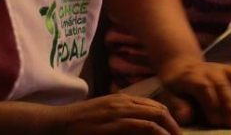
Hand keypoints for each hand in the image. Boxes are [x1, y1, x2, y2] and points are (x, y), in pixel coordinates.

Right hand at [49, 94, 180, 134]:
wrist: (56, 123)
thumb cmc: (78, 122)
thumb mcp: (103, 115)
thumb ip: (121, 118)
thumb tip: (139, 127)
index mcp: (122, 99)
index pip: (154, 105)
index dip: (168, 118)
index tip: (175, 131)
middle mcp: (123, 102)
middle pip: (158, 109)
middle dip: (173, 124)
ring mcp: (118, 112)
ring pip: (153, 116)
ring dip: (168, 129)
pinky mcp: (112, 124)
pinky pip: (141, 126)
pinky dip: (155, 132)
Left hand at [157, 58, 230, 128]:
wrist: (182, 65)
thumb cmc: (177, 87)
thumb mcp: (168, 95)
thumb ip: (176, 106)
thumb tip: (188, 115)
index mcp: (192, 77)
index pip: (204, 88)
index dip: (211, 104)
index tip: (216, 121)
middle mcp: (211, 70)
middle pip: (223, 84)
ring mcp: (224, 69)